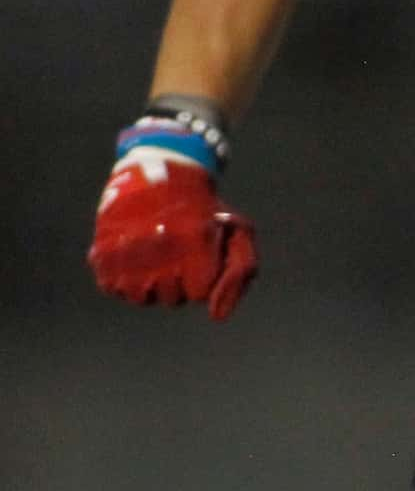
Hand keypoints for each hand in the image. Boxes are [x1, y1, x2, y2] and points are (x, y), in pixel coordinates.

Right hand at [89, 151, 258, 320]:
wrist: (159, 174)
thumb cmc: (205, 212)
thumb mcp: (237, 233)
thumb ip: (237, 275)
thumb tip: (217, 316)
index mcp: (195, 239)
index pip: (197, 293)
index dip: (201, 278)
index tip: (199, 256)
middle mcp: (159, 244)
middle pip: (170, 298)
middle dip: (178, 282)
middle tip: (176, 255)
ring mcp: (126, 247)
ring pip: (140, 297)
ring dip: (150, 284)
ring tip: (155, 259)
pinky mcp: (101, 249)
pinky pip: (112, 288)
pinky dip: (122, 280)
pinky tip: (134, 260)